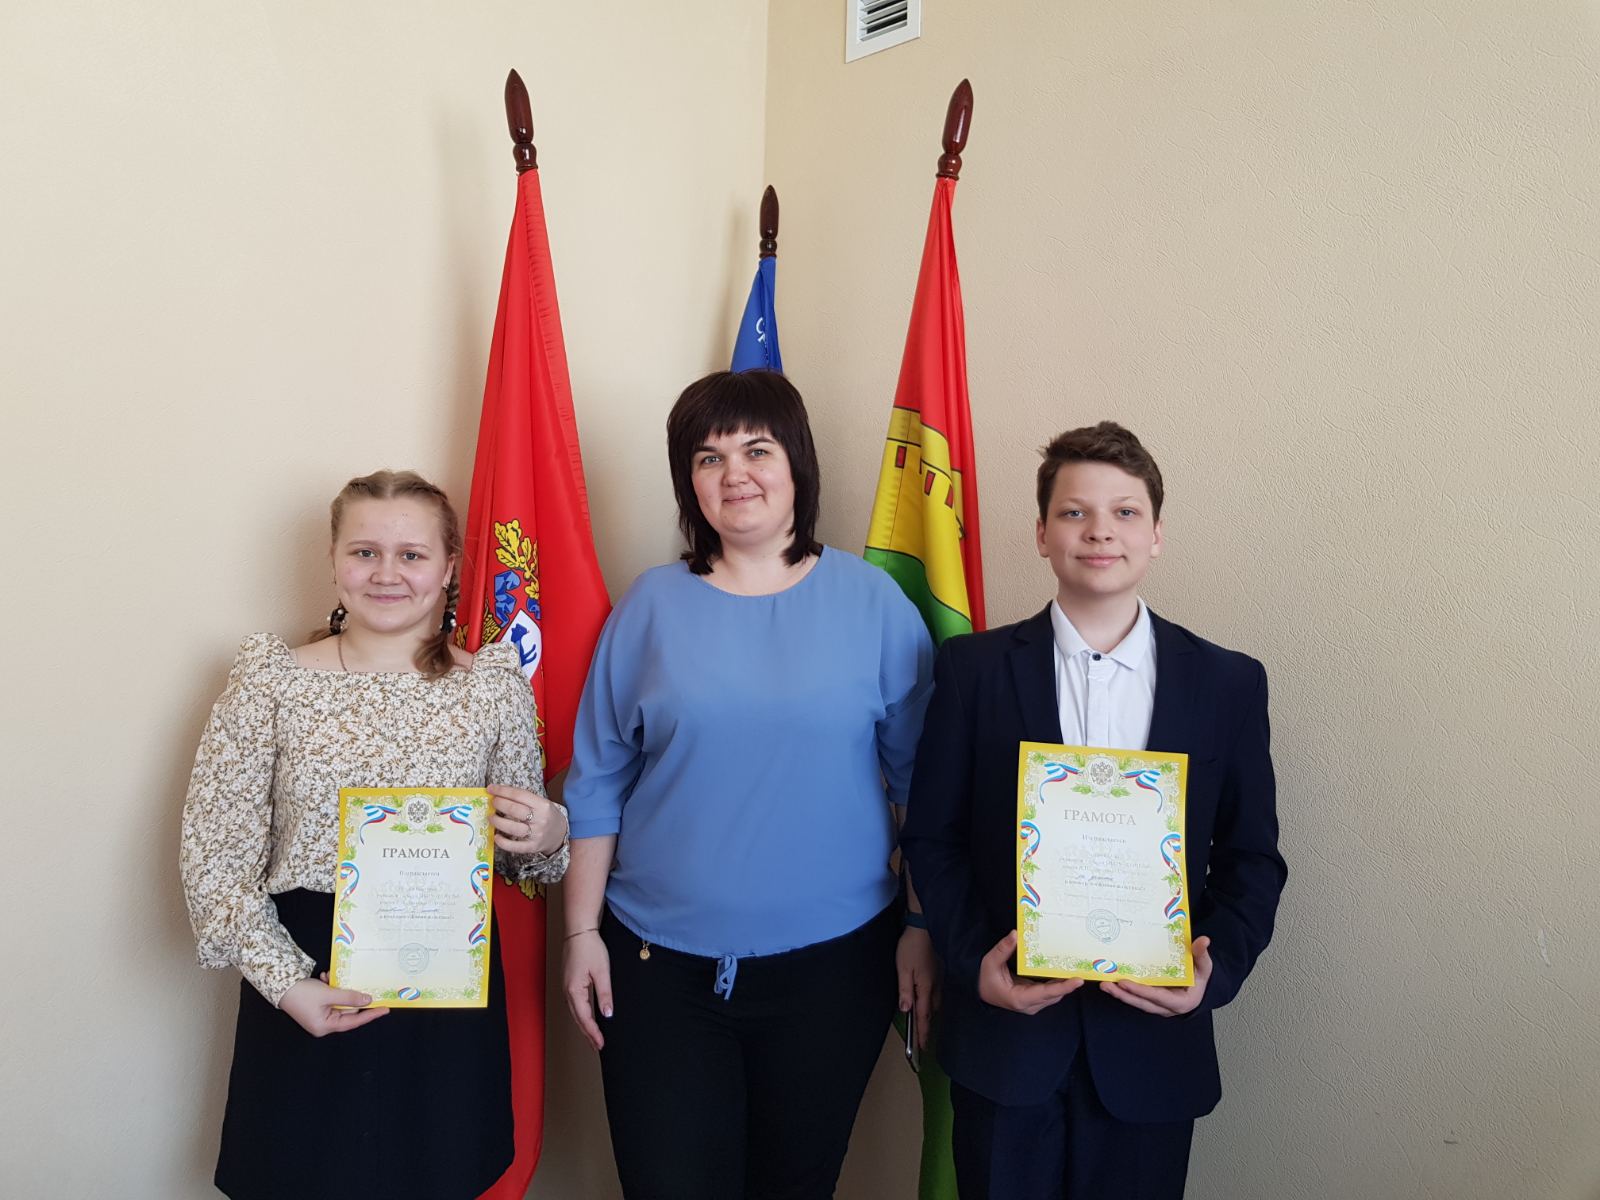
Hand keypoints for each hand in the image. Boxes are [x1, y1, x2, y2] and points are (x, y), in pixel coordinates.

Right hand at [279, 973, 388, 1036]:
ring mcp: (319, 1015)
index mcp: (325, 1026)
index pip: (354, 1022)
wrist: (279, 985)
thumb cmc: (302, 993)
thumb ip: (350, 997)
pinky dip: (330, 987)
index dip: (370, 1014)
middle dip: (350, 995)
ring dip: (338, 988)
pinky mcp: (316, 1006)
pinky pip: (330, 997)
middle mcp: (323, 1023)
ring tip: (330, 978)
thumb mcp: (329, 994)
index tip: (385, 1009)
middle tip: (358, 983)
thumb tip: (367, 1000)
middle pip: (347, 1010)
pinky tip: (325, 977)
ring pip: (339, 1001)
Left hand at [488, 784, 566, 856]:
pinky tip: (496, 836)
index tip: (491, 789)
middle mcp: (540, 819)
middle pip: (515, 810)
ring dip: (498, 822)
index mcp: (543, 805)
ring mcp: (536, 834)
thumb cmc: (546, 816)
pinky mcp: (532, 847)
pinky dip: (503, 842)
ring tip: (491, 817)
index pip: (519, 795)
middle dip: (500, 804)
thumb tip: (499, 794)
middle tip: (493, 802)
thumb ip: (523, 799)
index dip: (502, 791)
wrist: (559, 834)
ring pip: (513, 828)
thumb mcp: (541, 803)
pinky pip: (515, 846)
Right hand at [562, 930, 612, 1050]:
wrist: (579, 930)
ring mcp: (566, 986)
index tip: (601, 1045)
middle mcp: (567, 991)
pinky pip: (574, 1003)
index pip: (584, 1018)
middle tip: (597, 1047)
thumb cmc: (589, 947)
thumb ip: (604, 994)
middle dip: (587, 1034)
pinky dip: (581, 1013)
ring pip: (575, 1012)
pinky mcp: (569, 981)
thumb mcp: (602, 971)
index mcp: (574, 990)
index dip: (593, 1033)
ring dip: (584, 1025)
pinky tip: (587, 1016)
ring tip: (593, 1036)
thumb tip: (607, 1014)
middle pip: (577, 1018)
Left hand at [896, 926, 940, 1049]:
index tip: (923, 1047)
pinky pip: (938, 992)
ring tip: (926, 1021)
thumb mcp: (903, 969)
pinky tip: (930, 998)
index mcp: (924, 987)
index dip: (923, 1032)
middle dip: (927, 1024)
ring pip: (936, 1001)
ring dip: (931, 1012)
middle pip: (932, 1011)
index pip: (923, 1015)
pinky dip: (933, 1001)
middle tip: (923, 1037)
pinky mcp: (939, 971)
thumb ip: (905, 990)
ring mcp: (938, 978)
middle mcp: (934, 986)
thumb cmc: (911, 947)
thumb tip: (906, 1010)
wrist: (924, 927)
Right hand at [977, 930, 1082, 1013]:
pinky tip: (1064, 971)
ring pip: (1054, 995)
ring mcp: (1033, 1004)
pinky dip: (1058, 984)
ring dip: (1065, 984)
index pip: (1046, 993)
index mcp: (1020, 999)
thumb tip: (1015, 934)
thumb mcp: (990, 962)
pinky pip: (1050, 993)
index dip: (1063, 987)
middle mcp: (1029, 1005)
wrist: (980, 992)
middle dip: (1069, 983)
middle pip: (1055, 995)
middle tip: (1083, 969)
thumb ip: (1003, 949)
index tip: (1078, 980)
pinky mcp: (1034, 1000)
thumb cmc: (985, 978)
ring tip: (1077, 968)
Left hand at [1099, 936, 1213, 1016]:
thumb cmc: (1201, 978)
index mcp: (1180, 1002)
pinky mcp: (1151, 1002)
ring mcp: (1158, 1006)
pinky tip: (1111, 983)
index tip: (1124, 983)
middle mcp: (1166, 1008)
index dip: (1140, 991)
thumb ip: (1201, 955)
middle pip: (1142, 1003)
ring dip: (1120, 994)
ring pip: (1136, 1002)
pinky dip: (1124, 992)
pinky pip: (1136, 998)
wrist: (1201, 989)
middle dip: (1123, 995)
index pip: (1158, 997)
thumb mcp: (1204, 967)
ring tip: (1104, 984)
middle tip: (1106, 984)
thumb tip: (1203, 940)